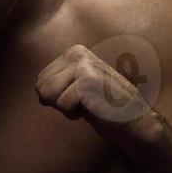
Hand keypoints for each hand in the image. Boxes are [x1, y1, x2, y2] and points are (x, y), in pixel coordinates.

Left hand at [35, 44, 155, 140]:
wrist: (133, 120)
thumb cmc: (104, 106)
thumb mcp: (77, 87)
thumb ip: (58, 82)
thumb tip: (37, 89)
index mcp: (74, 52)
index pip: (41, 80)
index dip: (56, 97)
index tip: (78, 98)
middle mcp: (78, 54)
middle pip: (41, 86)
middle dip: (58, 102)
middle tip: (83, 102)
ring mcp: (83, 66)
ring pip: (48, 94)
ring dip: (66, 108)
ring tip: (87, 104)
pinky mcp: (87, 81)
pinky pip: (62, 104)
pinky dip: (74, 113)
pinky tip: (92, 108)